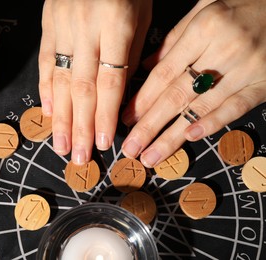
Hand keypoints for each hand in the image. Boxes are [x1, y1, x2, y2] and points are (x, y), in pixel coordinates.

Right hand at [38, 0, 152, 163]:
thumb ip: (133, 53)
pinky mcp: (47, 24)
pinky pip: (46, 62)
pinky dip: (46, 90)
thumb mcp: (143, 14)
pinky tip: (47, 112)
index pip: (110, 82)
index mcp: (117, 25)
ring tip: (60, 144)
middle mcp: (86, 28)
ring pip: (60, 80)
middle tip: (77, 157)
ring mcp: (62, 26)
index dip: (105, 116)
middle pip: (81, 88)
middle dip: (79, 126)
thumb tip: (122, 95)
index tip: (102, 143)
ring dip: (59, 117)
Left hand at [121, 0, 265, 167]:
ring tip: (151, 156)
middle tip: (131, 148)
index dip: (143, 100)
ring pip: (201, 108)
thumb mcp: (204, 9)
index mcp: (204, 29)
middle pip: (177, 95)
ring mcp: (245, 70)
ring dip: (172, 136)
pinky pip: (235, 108)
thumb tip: (146, 67)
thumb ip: (174, 39)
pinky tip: (189, 138)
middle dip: (150, 126)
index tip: (126, 119)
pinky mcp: (262, 85)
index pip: (165, 73)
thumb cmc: (242, 7)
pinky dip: (211, 124)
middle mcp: (223, 51)